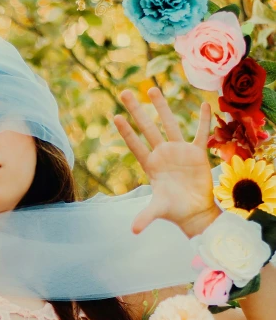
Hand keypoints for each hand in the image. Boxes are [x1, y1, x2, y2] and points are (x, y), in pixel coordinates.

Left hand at [114, 87, 220, 236]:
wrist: (195, 212)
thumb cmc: (175, 210)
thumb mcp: (159, 211)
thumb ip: (146, 217)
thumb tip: (133, 231)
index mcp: (151, 165)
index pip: (135, 145)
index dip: (126, 132)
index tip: (115, 116)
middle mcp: (163, 154)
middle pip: (148, 128)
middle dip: (136, 111)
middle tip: (124, 92)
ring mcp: (180, 151)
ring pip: (170, 124)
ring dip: (162, 107)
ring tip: (152, 88)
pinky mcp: (198, 153)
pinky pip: (201, 133)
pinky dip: (203, 120)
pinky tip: (204, 104)